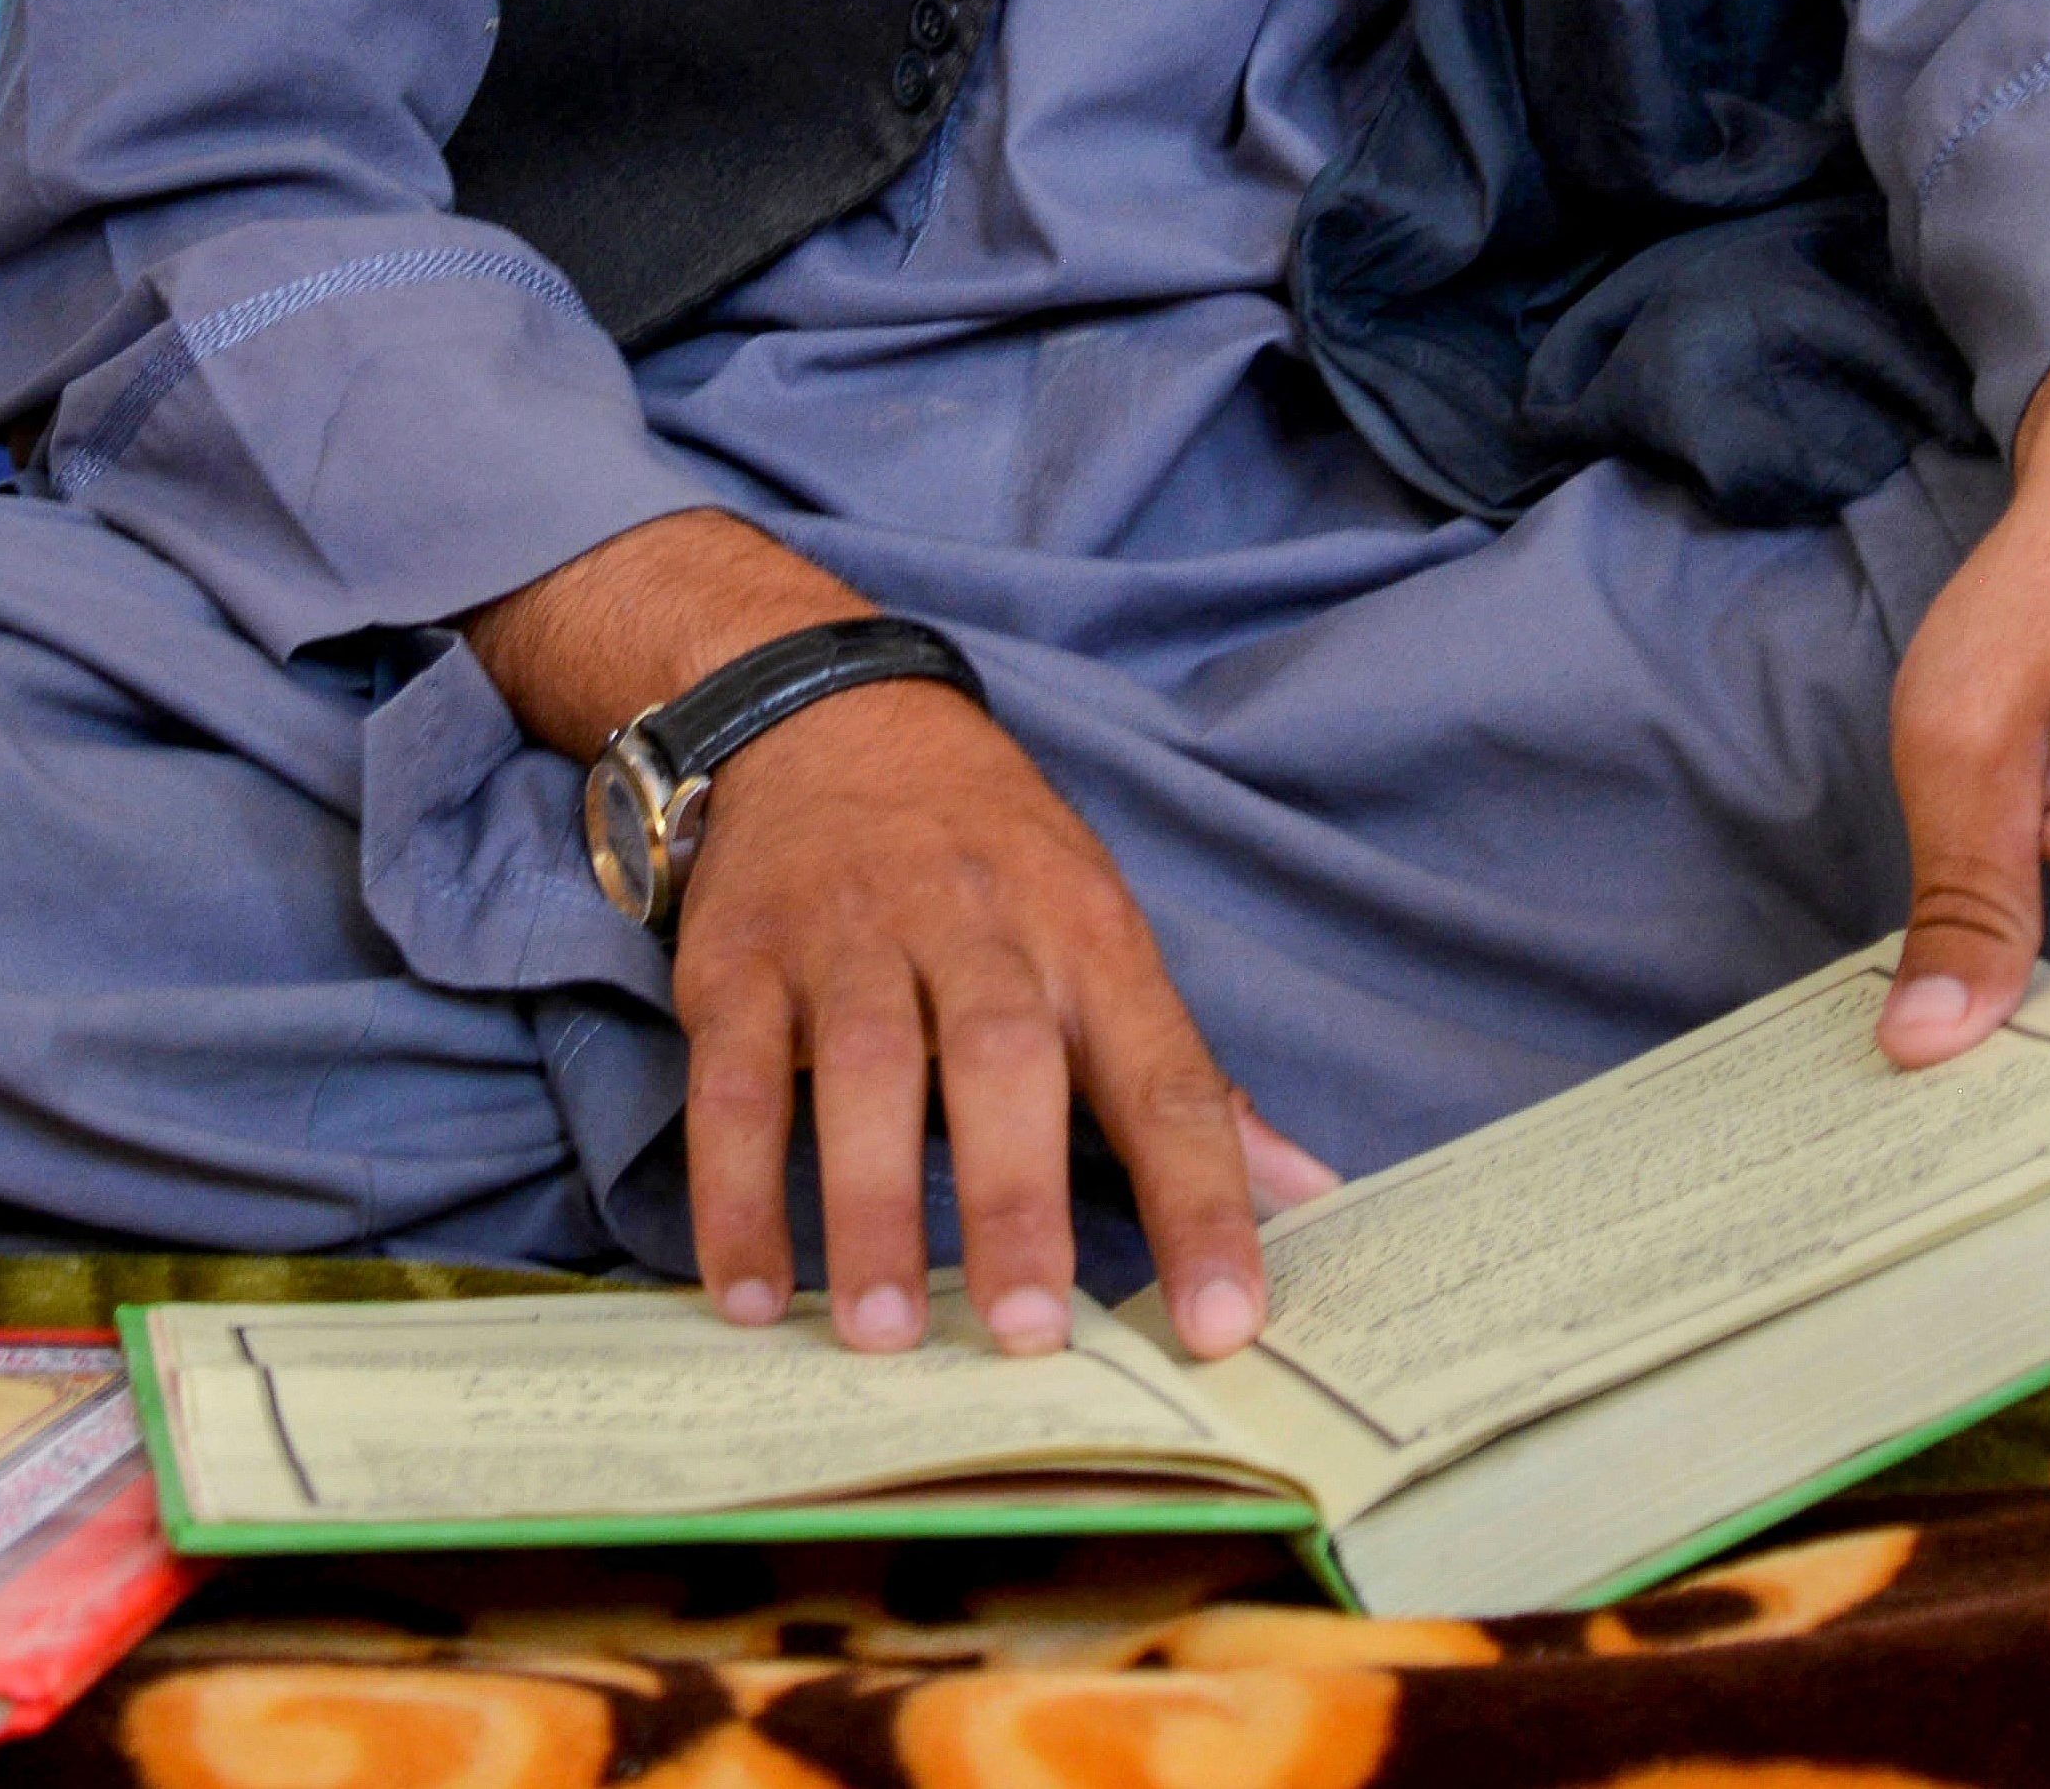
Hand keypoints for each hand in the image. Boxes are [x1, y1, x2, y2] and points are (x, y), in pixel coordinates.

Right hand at [461, 513, 1328, 1360]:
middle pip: (1005, 1060)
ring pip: (865, 1070)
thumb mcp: (1105, 944)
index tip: (1223, 1322)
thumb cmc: (995, 865)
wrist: (828, 717)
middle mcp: (976, 930)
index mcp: (1091, 940)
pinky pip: (736, 1083)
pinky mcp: (740, 962)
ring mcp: (849, 939)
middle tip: (1028, 1330)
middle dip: (1018, 1198)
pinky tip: (753, 1291)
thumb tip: (1313, 1194)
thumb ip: (1192, 1088)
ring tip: (883, 1332)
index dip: (1202, 1201)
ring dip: (873, 1204)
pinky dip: (737, 1190)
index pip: (1167, 1080)